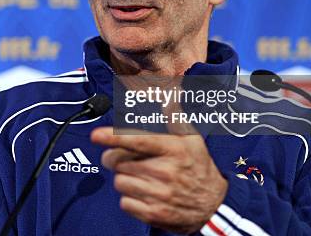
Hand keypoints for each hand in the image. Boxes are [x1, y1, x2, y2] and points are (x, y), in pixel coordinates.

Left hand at [90, 127, 226, 233]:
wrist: (214, 205)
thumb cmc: (198, 166)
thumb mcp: (192, 139)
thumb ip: (175, 118)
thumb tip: (168, 97)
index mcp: (172, 149)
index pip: (137, 140)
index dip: (113, 137)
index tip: (95, 135)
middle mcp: (165, 171)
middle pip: (118, 161)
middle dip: (116, 158)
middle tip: (125, 159)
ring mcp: (159, 195)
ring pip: (119, 182)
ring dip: (125, 179)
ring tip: (141, 178)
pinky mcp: (154, 214)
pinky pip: (124, 202)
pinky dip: (129, 199)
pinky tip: (144, 194)